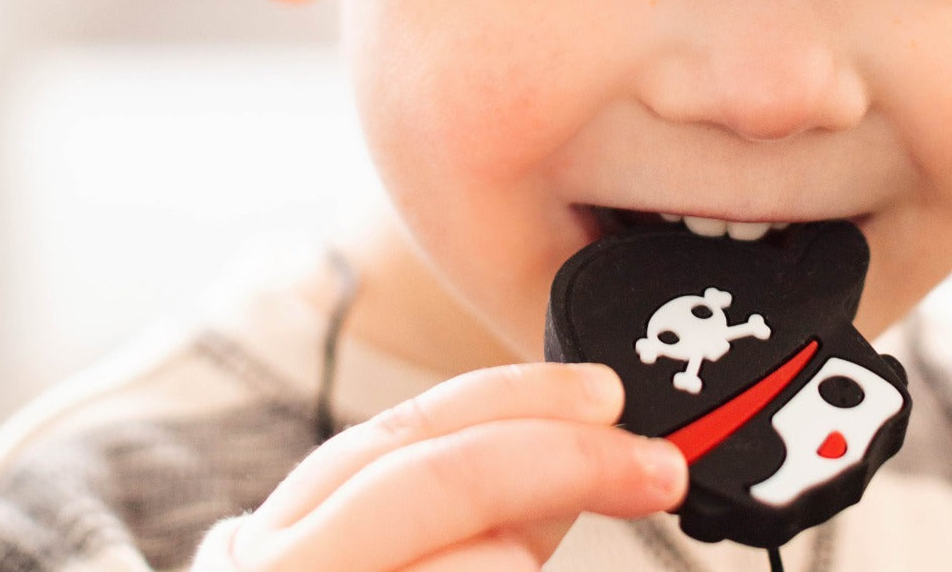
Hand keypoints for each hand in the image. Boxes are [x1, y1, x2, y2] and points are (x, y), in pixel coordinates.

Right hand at [226, 362, 686, 570]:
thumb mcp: (382, 553)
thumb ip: (468, 509)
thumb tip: (579, 452)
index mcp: (300, 521)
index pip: (422, 425)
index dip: (526, 396)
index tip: (611, 397)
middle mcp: (290, 567)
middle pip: (451, 479)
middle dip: (572, 459)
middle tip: (661, 468)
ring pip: (483, 567)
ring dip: (524, 567)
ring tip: (519, 567)